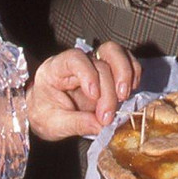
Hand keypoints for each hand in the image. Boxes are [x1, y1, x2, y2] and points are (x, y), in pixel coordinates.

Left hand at [26, 41, 141, 139]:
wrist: (46, 113)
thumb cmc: (44, 114)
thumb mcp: (53, 124)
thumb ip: (76, 123)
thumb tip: (101, 126)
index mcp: (56, 69)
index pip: (75, 59)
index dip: (88, 74)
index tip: (94, 96)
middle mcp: (77, 61)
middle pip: (100, 61)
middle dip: (108, 90)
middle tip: (108, 115)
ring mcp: (94, 62)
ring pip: (115, 52)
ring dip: (125, 73)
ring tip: (124, 97)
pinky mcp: (108, 69)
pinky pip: (126, 61)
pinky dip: (133, 73)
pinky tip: (131, 90)